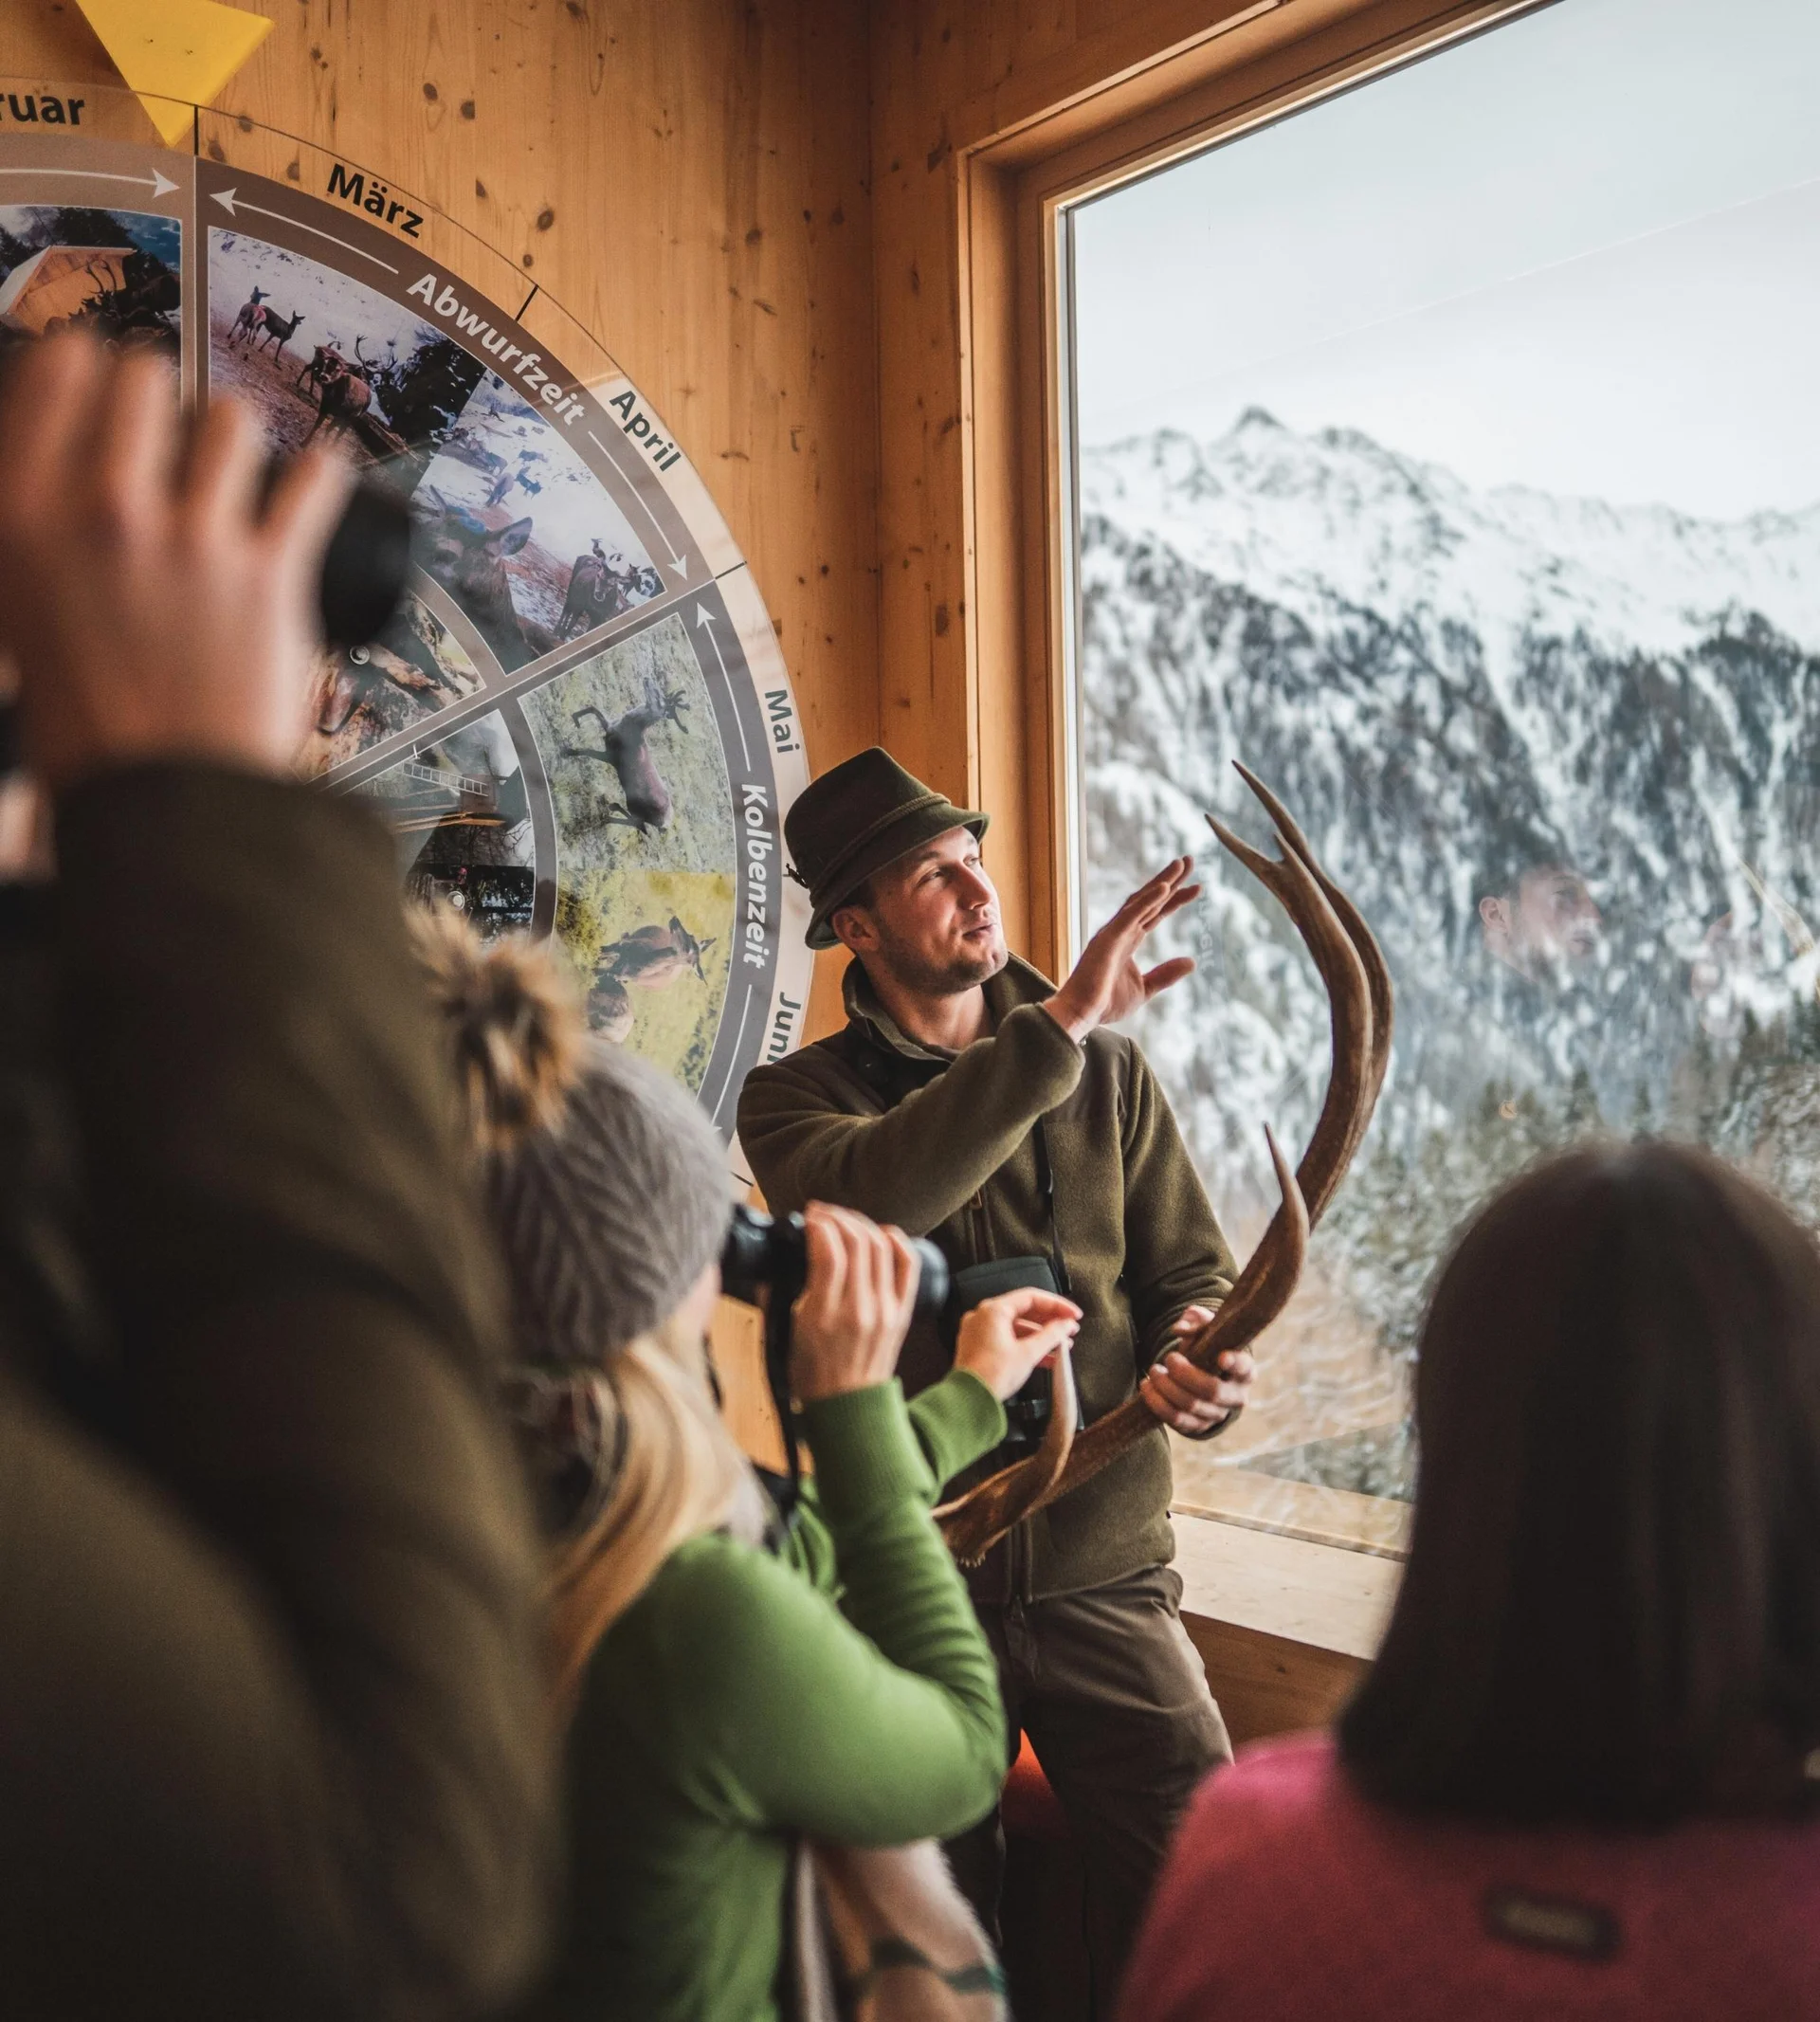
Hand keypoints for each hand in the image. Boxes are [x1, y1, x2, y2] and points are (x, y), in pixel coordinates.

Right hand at [0, 334, 350, 790]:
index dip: (91, 366)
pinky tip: (320, 476)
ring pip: (230, 417)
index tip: (108, 381)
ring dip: (240, 435)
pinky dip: (326, 472)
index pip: (58, 369)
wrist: (164, 800)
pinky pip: (316, 478)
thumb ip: (33, 535)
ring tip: (240, 466)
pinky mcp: (268, 572)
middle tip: (177, 429)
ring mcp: (190, 538)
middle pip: (145, 376)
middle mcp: (102, 510)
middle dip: (167, 395)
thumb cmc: (91, 722)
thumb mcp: (15, 611)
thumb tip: (60, 489)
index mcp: (24, 515)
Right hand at [789, 1202, 920, 1403]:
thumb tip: (781, 1255)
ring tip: (844, 1221)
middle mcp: (858, 1310)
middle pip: (857, 1242)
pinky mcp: (902, 1312)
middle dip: (837, 1217)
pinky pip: (908, 1264)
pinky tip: (881, 1232)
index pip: (828, 1253)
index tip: (809, 1218)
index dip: (819, 1225)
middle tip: (823, 1214)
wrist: (848, 1409)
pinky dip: (896, 1240)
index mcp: (823, 1316)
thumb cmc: (812, 1373)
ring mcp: (885, 1310)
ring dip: (860, 1224)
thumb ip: (783, 1291)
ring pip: (881, 1246)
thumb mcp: (786, 1332)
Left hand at [953, 1286, 1080, 1400]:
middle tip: (1068, 1328)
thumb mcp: (1028, 1353)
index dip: (1057, 1305)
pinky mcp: (980, 1346)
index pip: (1032, 1297)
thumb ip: (1051, 1335)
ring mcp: (980, 1331)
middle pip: (1024, 1311)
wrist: (968, 1400)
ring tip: (1061, 1346)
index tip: (1072, 1314)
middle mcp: (983, 1317)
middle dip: (1050, 1322)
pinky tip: (1044, 1356)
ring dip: (1040, 1336)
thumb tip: (1066, 1325)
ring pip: (1017, 1327)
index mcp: (993, 1311)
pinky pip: (1008, 1339)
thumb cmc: (990, 1377)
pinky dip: (1026, 1345)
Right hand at [1044, 857, 1200, 1040]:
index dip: (1176, 899)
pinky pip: (1130, 915)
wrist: (1081, 1014)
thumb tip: (1191, 962)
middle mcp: (1120, 931)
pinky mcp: (1108, 939)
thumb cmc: (1105, 1004)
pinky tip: (1165, 888)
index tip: (1196, 887)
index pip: (1156, 913)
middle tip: (1189, 860)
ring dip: (1161, 881)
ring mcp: (1113, 933)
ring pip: (1141, 900)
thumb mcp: (1145, 989)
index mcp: (1128, 941)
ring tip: (1181, 864)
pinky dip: (1147, 900)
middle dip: (1170, 880)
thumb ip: (1166, 974)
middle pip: (1150, 900)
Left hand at [1139, 1305, 1253, 1433]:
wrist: (1205, 1374)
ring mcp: (1217, 1414)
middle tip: (1169, 1358)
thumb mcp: (1206, 1329)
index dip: (1235, 1363)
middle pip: (1212, 1391)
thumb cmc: (1209, 1347)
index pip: (1244, 1368)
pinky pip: (1177, 1421)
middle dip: (1185, 1375)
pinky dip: (1158, 1404)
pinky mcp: (1198, 1426)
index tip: (1221, 1355)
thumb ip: (1196, 1321)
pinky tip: (1147, 1387)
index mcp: (1244, 1370)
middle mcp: (1236, 1396)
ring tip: (1153, 1371)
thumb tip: (1180, 1329)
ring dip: (1167, 1389)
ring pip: (1191, 1407)